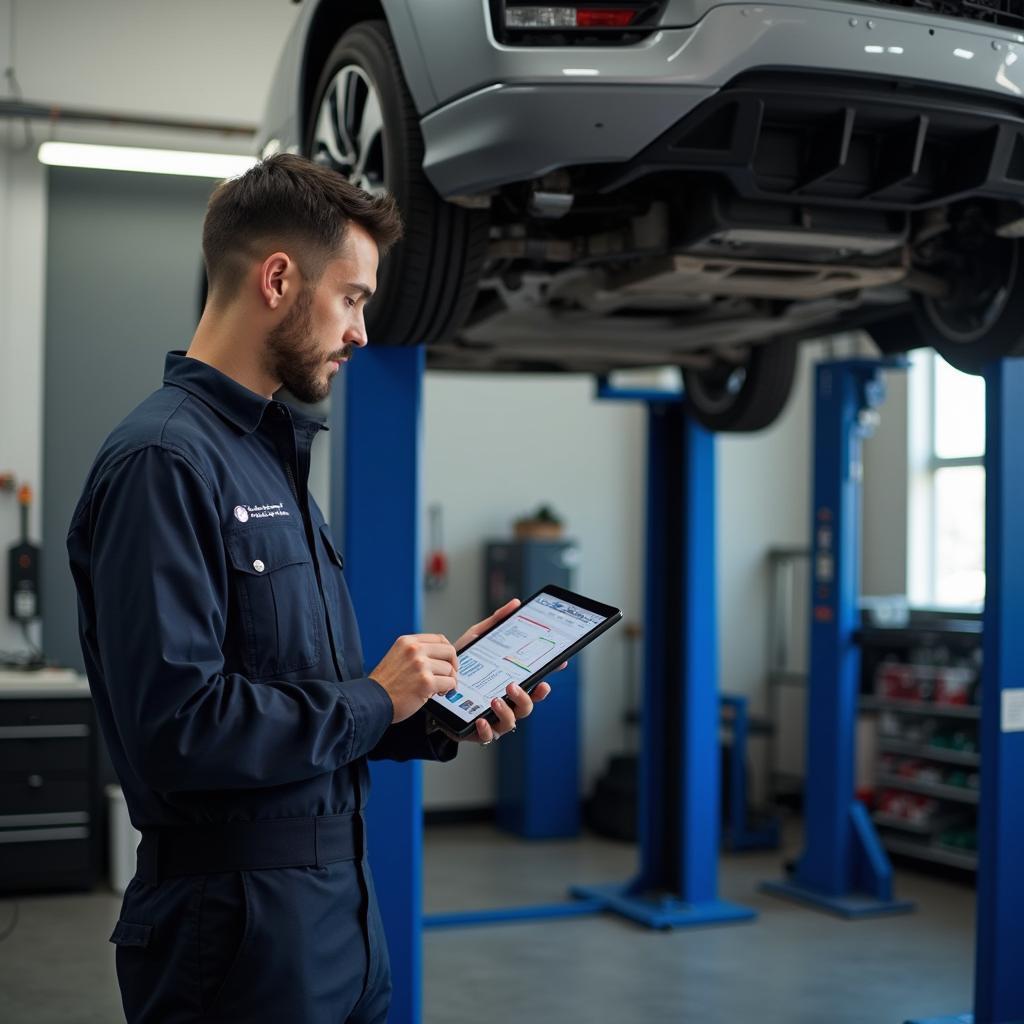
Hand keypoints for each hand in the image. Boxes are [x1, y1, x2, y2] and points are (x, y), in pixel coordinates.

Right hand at [370, 634, 458, 723]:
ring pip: (450, 669)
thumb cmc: (385, 684)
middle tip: (449, 676)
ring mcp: (421, 665)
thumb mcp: (398, 657)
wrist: (372, 701)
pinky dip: (448, 690)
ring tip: (438, 688)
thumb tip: (441, 658)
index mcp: (408, 642)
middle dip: (452, 665)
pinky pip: (449, 683)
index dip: (448, 651)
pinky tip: (438, 693)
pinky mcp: (426, 682)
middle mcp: (414, 650)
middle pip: (449, 651)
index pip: (439, 639)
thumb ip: (417, 653)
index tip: (449, 661)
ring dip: (448, 681)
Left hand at [453, 598, 565, 745]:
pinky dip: (486, 728)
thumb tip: (515, 604)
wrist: (432, 685)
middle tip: (513, 684)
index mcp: (510, 683)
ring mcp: (493, 718)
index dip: (549, 673)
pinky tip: (480, 718)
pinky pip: (487, 735)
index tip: (559, 663)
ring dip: (507, 711)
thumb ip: (495, 623)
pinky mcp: (476, 730)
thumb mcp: (477, 640)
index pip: (535, 680)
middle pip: (528, 705)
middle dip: (527, 697)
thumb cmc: (461, 666)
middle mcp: (506, 702)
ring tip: (495, 699)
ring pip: (512, 722)